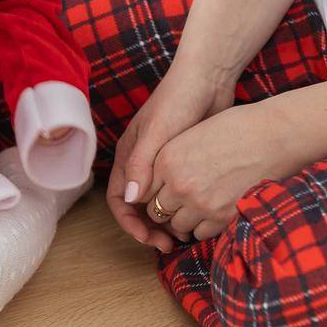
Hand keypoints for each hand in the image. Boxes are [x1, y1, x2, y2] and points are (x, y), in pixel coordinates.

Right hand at [107, 63, 233, 251]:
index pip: (119, 201)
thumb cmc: (177, 102)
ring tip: (185, 236)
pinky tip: (198, 217)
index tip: (148, 239)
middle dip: (149, 228)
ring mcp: (162, 164)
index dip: (129, 223)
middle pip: (137, 207)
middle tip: (169, 245)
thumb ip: (142, 165)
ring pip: (158, 203)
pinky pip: (177, 194)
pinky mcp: (183, 164)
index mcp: (128, 157)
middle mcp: (141, 164)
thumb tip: (132, 200)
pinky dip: (182, 209)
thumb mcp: (157, 133)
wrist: (207, 81)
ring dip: (166, 222)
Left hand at [143, 98, 318, 243]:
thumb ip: (167, 161)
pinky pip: (201, 233)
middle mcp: (178, 184)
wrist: (272, 136)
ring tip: (199, 205)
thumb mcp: (190, 137)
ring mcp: (200, 203)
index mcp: (166, 160)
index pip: (145, 190)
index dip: (154, 192)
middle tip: (181, 201)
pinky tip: (213, 211)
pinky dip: (204, 226)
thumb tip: (154, 184)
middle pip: (157, 211)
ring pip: (178, 225)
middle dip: (167, 208)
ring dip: (185, 219)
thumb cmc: (234, 129)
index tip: (164, 191)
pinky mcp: (222, 217)